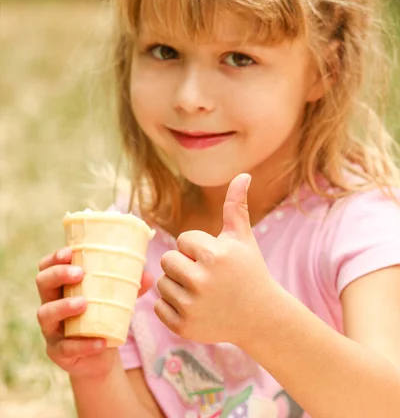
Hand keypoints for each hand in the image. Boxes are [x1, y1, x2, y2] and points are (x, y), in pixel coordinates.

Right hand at [36, 247, 152, 377]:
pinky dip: (83, 344)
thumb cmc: (103, 318)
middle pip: (43, 283)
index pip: (47, 267)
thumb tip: (147, 274)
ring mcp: (51, 329)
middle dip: (59, 275)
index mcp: (61, 287)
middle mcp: (50, 304)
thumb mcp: (115, 301)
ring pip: (46, 314)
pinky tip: (100, 342)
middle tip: (79, 274)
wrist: (100, 357)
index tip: (70, 252)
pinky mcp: (57, 352)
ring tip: (84, 303)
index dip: (55, 258)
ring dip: (64, 306)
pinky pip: (65, 348)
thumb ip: (129, 288)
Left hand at [154, 174, 275, 347]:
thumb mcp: (243, 238)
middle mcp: (202, 280)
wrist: (261, 317)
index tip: (215, 260)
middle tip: (207, 276)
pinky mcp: (183, 327)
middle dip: (184, 265)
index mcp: (214, 255)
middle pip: (167, 260)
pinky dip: (172, 307)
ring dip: (177, 285)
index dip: (197, 248)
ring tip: (203, 292)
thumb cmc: (249, 271)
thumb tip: (243, 174)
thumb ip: (236, 206)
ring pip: (162, 283)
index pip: (182, 240)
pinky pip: (159, 307)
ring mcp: (192, 306)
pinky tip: (196, 308)